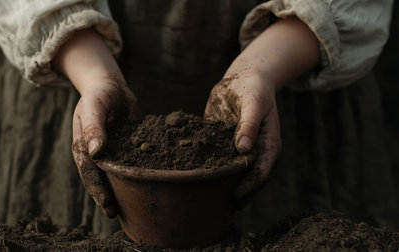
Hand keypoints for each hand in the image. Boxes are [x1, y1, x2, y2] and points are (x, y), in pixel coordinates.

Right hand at [53, 28, 137, 216]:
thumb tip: (96, 152)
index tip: (107, 204)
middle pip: (101, 179)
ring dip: (121, 192)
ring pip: (115, 176)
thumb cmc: (98, 96)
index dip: (97, 189)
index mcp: (83, 147)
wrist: (111, 87)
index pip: (89, 172)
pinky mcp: (126, 149)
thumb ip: (93, 127)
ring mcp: (111, 152)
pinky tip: (147, 186)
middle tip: (115, 215)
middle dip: (107, 198)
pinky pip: (130, 163)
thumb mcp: (93, 107)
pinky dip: (136, 175)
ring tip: (131, 209)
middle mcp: (97, 154)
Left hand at [205, 74, 280, 209]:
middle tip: (221, 208)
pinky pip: (217, 158)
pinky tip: (196, 178)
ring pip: (232, 172)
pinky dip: (210, 169)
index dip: (250, 186)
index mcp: (267, 143)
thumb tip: (244, 148)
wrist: (243, 78)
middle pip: (248, 178)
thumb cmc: (253, 88)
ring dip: (223, 185)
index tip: (236, 197)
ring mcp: (239, 148)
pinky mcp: (223, 143)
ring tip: (207, 201)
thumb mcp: (253, 102)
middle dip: (238, 193)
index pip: (261, 171)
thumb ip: (249, 123)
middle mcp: (254, 150)